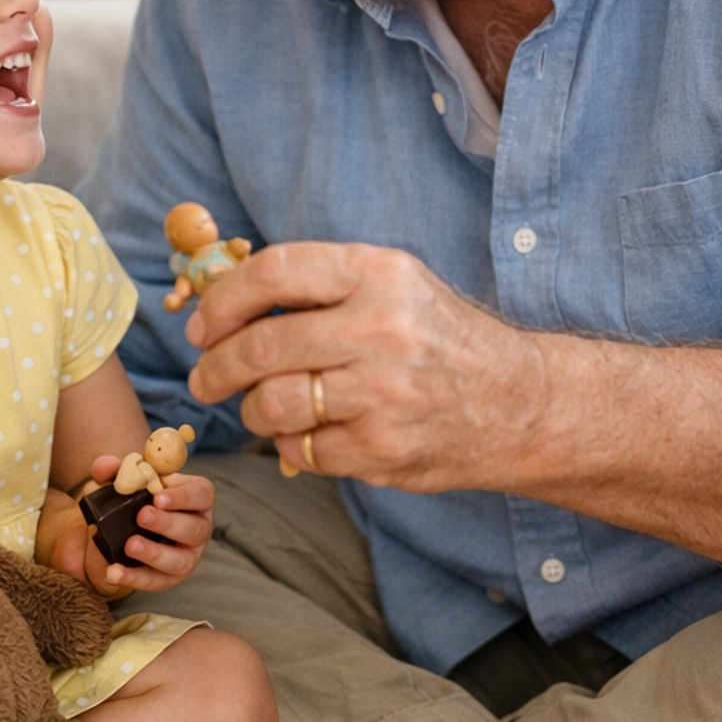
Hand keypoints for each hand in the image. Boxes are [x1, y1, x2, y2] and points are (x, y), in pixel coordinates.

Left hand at [38, 458, 216, 597]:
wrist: (127, 525)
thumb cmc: (140, 496)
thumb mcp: (130, 479)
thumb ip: (117, 470)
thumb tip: (104, 467)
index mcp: (197, 499)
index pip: (202, 495)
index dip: (183, 496)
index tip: (159, 496)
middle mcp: (199, 529)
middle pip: (195, 529)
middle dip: (168, 523)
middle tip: (142, 516)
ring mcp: (187, 556)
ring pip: (181, 561)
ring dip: (155, 554)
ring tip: (130, 545)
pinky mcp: (169, 578)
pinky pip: (156, 582)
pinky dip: (134, 578)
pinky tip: (113, 571)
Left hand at [185, 241, 541, 492]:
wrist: (519, 404)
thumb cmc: (440, 339)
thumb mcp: (395, 285)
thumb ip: (321, 284)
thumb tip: (223, 297)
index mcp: (379, 274)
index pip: (275, 272)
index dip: (223, 300)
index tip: (202, 324)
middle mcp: (381, 329)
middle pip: (261, 346)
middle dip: (215, 367)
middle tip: (204, 378)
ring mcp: (383, 393)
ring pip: (272, 403)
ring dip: (250, 409)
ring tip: (257, 406)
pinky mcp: (383, 448)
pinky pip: (301, 449)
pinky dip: (290, 445)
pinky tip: (306, 434)